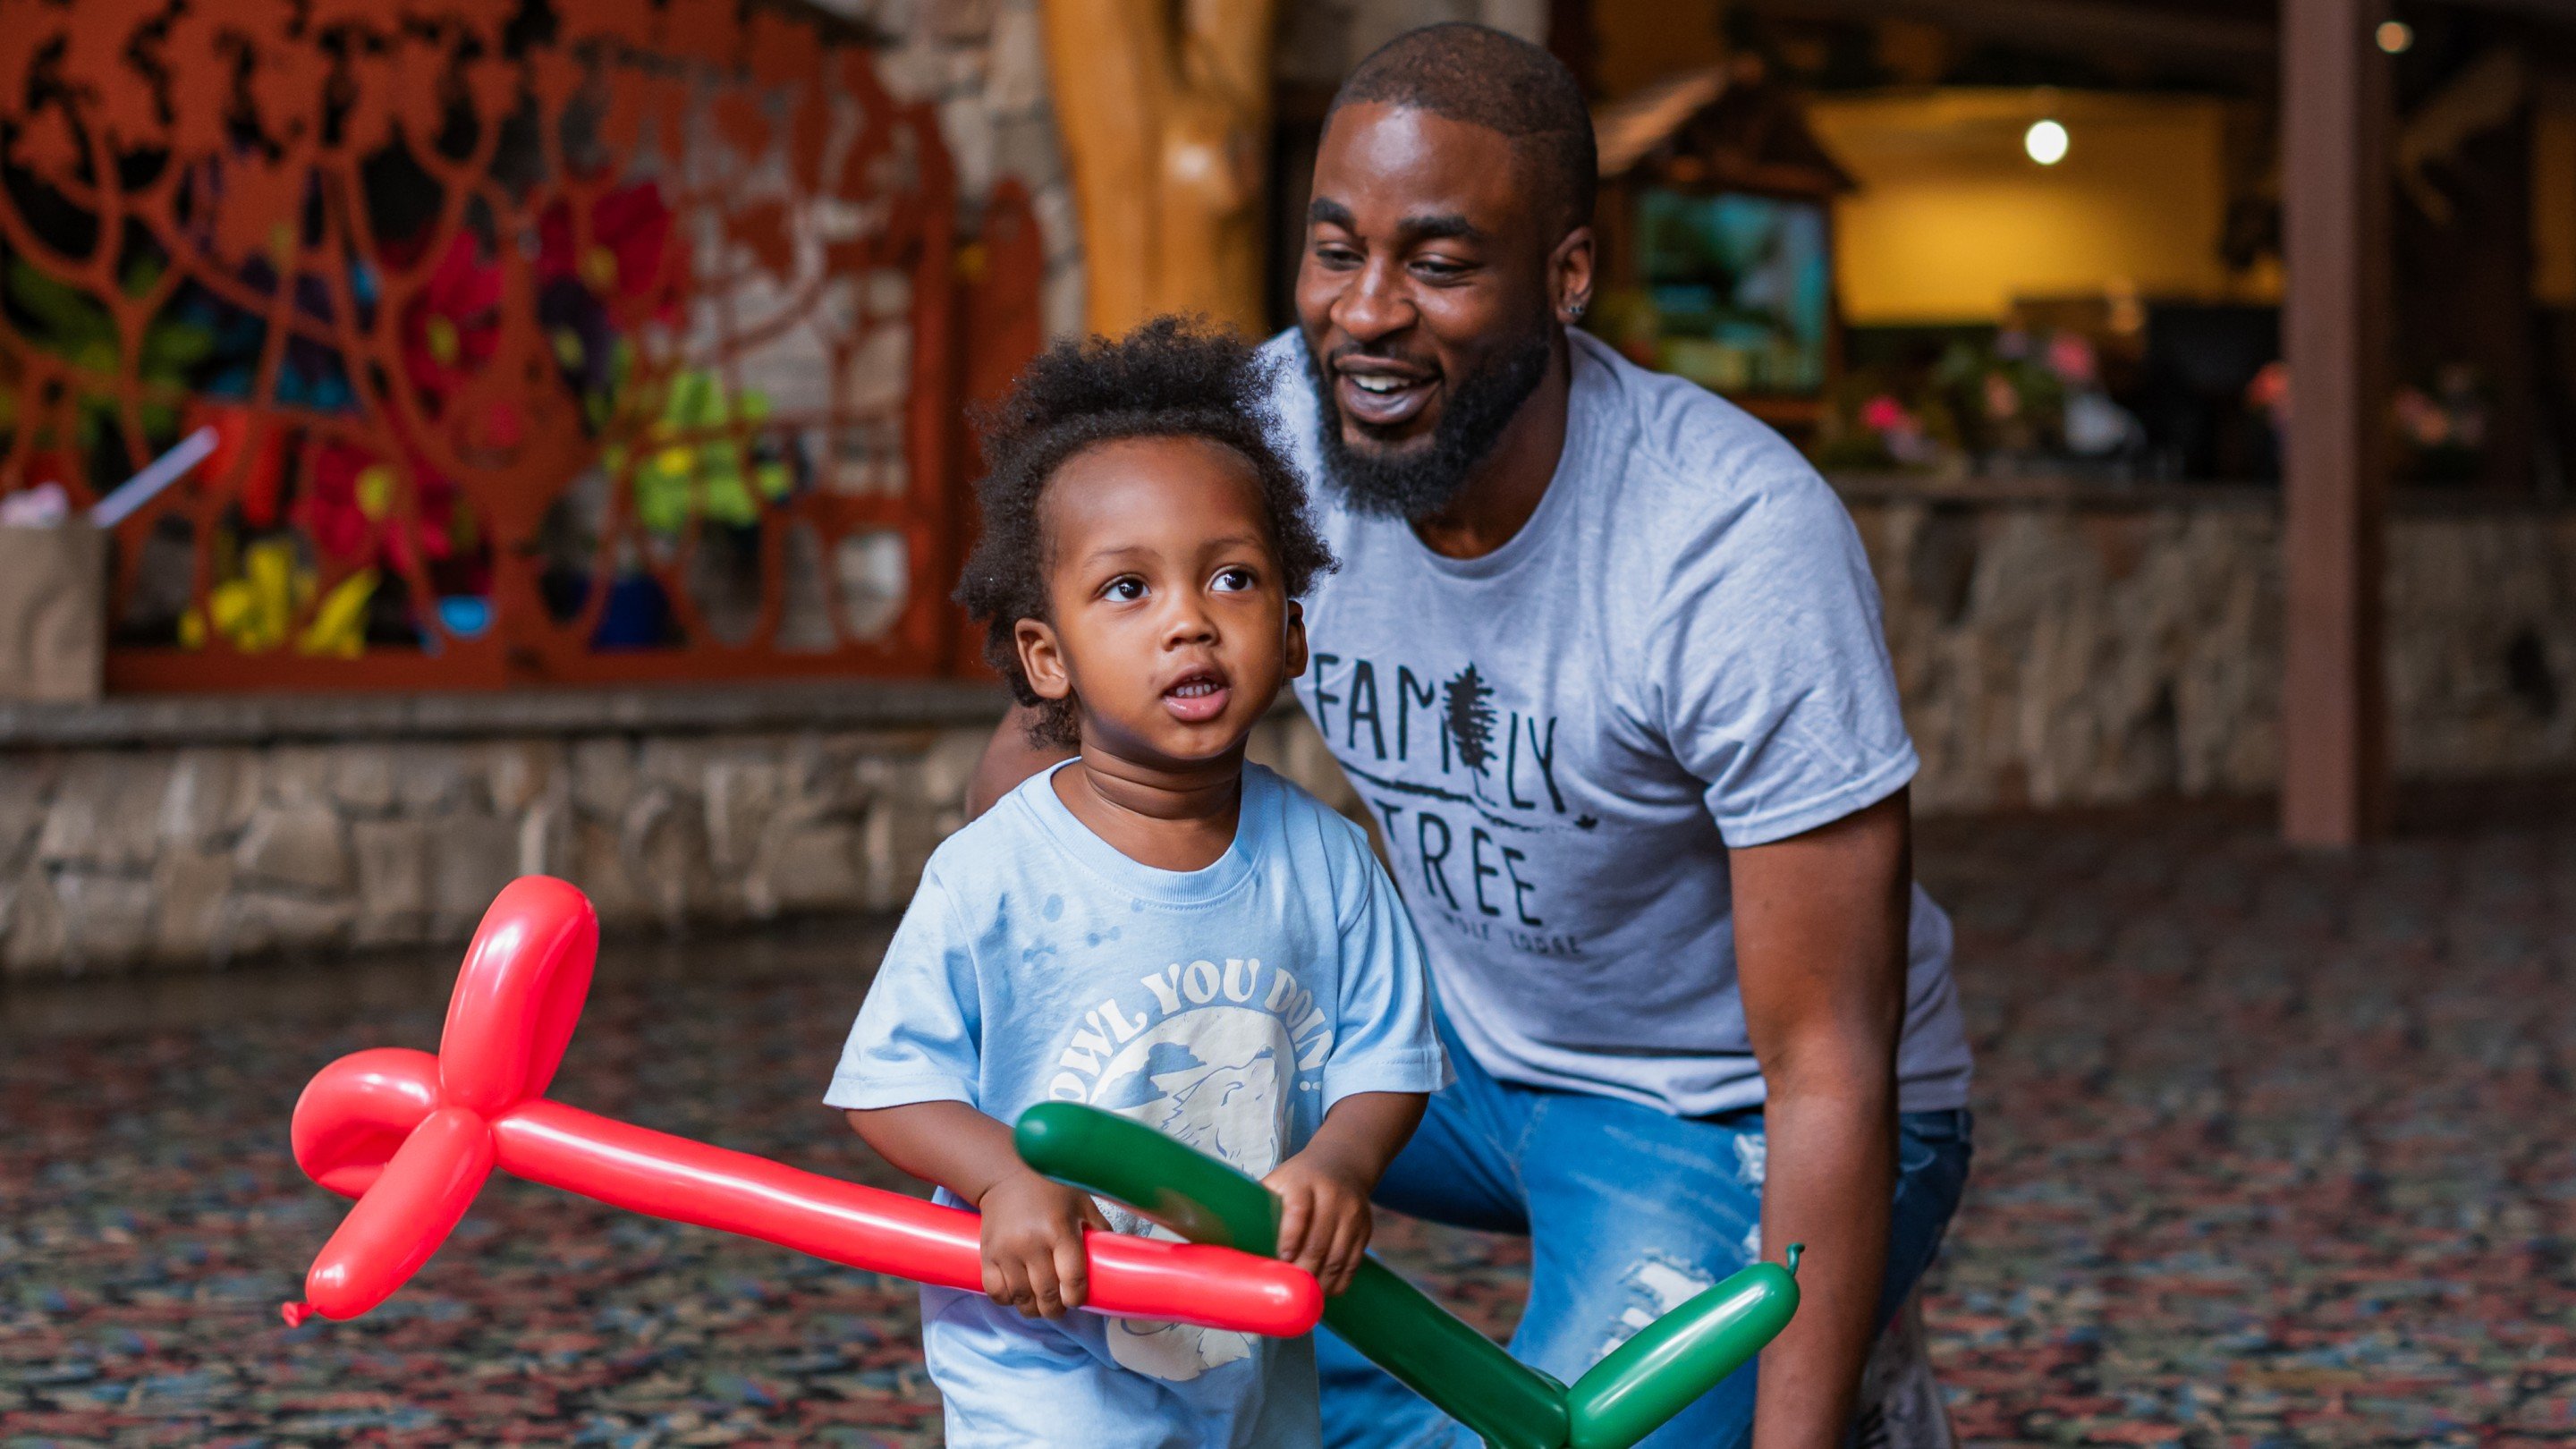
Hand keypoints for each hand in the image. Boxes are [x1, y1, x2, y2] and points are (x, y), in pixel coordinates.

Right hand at [976, 1170, 1110, 1318]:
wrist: (1008, 1176)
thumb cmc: (1051, 1189)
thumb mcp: (1082, 1203)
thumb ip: (1098, 1229)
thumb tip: (1116, 1256)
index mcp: (1060, 1230)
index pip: (1072, 1281)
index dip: (1076, 1298)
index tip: (1076, 1298)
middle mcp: (1032, 1243)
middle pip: (1047, 1295)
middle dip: (1056, 1309)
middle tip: (1059, 1307)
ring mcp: (1007, 1251)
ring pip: (1021, 1298)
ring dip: (1033, 1309)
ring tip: (1040, 1305)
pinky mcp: (989, 1254)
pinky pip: (996, 1292)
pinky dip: (1007, 1300)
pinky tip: (1017, 1295)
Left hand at [1264, 1150, 1374, 1295]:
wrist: (1343, 1163)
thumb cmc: (1299, 1179)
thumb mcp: (1278, 1180)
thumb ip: (1258, 1205)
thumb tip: (1222, 1238)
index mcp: (1303, 1182)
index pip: (1299, 1210)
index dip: (1290, 1237)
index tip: (1282, 1258)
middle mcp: (1332, 1196)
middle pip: (1319, 1241)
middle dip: (1303, 1270)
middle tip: (1287, 1290)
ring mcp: (1352, 1213)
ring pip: (1338, 1257)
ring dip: (1321, 1282)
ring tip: (1304, 1298)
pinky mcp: (1365, 1228)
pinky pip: (1354, 1262)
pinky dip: (1340, 1282)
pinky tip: (1325, 1292)